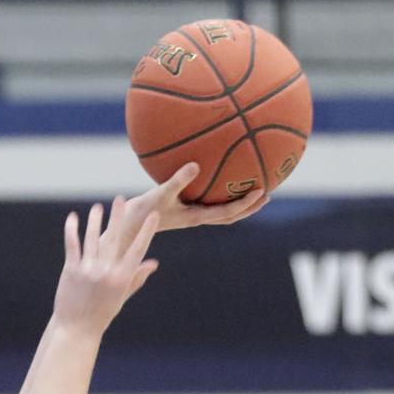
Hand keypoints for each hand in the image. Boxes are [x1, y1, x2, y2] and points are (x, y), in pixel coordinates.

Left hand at [51, 198, 159, 333]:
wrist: (76, 328)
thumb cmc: (101, 313)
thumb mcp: (122, 296)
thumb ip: (137, 277)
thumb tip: (153, 263)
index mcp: (122, 278)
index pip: (138, 249)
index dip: (146, 231)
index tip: (153, 215)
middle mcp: (106, 271)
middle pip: (115, 238)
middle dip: (119, 217)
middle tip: (122, 198)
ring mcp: (88, 270)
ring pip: (92, 238)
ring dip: (95, 220)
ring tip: (98, 206)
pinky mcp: (71, 270)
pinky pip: (72, 245)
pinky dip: (72, 230)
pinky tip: (72, 217)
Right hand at [123, 162, 267, 236]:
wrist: (126, 229)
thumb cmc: (140, 214)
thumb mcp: (158, 195)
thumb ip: (177, 181)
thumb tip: (195, 164)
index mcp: (195, 217)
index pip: (227, 213)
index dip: (246, 204)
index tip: (262, 192)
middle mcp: (196, 218)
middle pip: (230, 216)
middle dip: (249, 207)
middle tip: (267, 194)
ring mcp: (189, 215)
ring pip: (220, 212)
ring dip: (237, 204)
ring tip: (250, 189)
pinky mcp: (181, 210)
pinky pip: (205, 201)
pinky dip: (217, 193)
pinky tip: (215, 178)